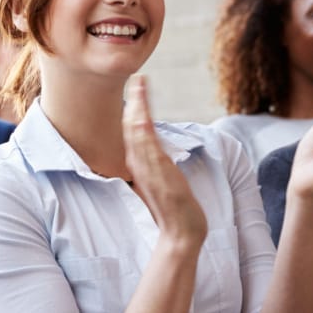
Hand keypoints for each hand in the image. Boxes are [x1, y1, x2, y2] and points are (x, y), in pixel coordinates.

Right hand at [123, 76, 205, 245]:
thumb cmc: (172, 211)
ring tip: (141, 86)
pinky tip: (142, 114)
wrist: (180, 234)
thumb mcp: (160, 184)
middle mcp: (140, 166)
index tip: (137, 89)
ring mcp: (149, 170)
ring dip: (139, 108)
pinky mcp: (159, 176)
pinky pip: (148, 149)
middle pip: (132, 127)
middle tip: (137, 78)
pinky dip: (143, 130)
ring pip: (138, 133)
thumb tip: (155, 156)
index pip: (133, 131)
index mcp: (140, 165)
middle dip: (135, 101)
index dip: (133, 109)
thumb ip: (154, 169)